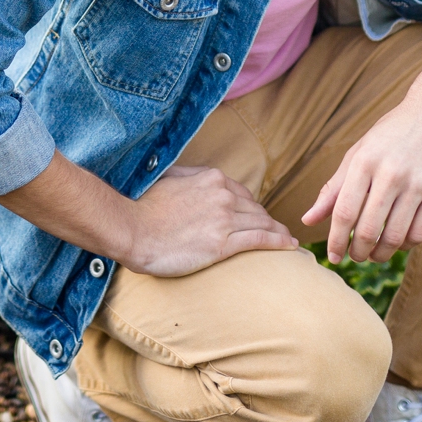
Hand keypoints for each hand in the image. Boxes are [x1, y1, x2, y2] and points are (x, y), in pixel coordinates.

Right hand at [122, 165, 297, 276]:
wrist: (132, 229)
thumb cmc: (143, 208)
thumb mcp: (167, 179)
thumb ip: (186, 176)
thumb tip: (191, 177)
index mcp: (211, 178)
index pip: (241, 192)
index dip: (251, 206)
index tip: (256, 215)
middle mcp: (223, 195)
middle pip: (255, 208)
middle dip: (266, 219)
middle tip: (276, 230)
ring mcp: (224, 219)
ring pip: (262, 223)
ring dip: (278, 231)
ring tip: (287, 238)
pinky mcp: (223, 244)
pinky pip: (260, 240)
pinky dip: (279, 241)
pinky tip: (290, 245)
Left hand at [300, 97, 421, 264]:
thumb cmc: (390, 136)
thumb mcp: (357, 154)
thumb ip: (333, 189)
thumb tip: (307, 220)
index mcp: (364, 161)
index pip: (344, 212)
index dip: (335, 240)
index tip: (333, 257)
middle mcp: (390, 173)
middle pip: (368, 229)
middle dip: (357, 252)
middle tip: (354, 256)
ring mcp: (417, 183)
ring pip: (395, 237)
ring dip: (381, 254)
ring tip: (374, 254)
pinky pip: (419, 233)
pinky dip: (405, 245)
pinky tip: (398, 242)